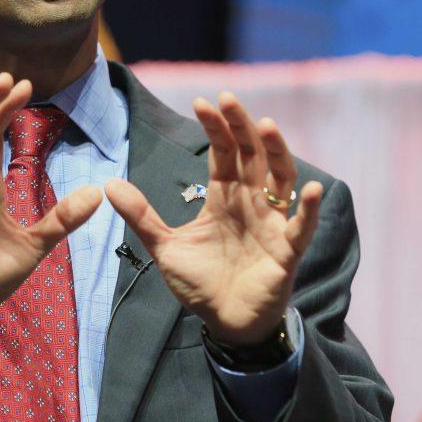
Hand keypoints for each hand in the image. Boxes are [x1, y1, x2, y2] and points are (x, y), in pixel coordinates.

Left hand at [105, 92, 321, 345]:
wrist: (225, 323)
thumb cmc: (200, 283)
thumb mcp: (165, 246)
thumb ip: (141, 215)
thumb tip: (108, 183)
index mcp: (224, 197)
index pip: (223, 153)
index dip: (215, 128)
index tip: (202, 102)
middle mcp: (251, 202)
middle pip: (250, 155)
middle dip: (240, 126)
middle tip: (228, 99)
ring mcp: (271, 223)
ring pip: (280, 178)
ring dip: (276, 152)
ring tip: (267, 126)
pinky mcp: (286, 250)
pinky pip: (302, 226)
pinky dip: (309, 208)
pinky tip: (312, 189)